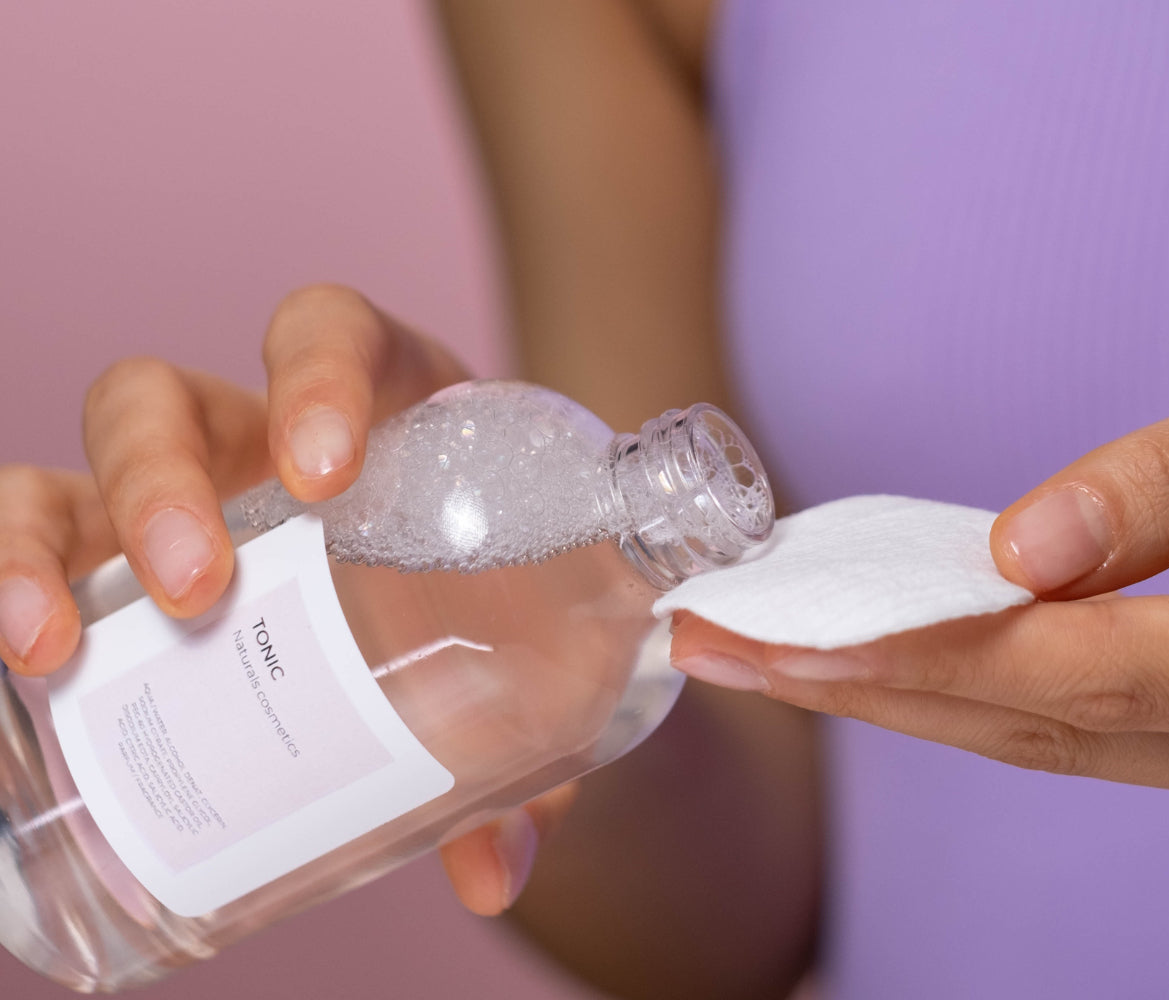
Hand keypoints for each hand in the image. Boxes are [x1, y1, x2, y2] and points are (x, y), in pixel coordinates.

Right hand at [0, 283, 562, 911]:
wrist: (487, 606)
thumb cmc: (503, 597)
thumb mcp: (530, 643)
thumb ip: (532, 741)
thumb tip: (494, 877)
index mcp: (379, 407)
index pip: (328, 333)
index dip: (314, 374)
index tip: (324, 469)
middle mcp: (259, 434)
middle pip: (167, 398)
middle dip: (162, 481)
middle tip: (199, 591)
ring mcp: (186, 494)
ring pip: (77, 468)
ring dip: (45, 543)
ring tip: (59, 648)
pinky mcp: (127, 559)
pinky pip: (39, 542)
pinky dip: (10, 581)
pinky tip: (23, 668)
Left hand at [672, 302, 1168, 835]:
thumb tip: (1017, 549)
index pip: (1097, 675)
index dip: (929, 653)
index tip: (782, 632)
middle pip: (1056, 726)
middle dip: (875, 685)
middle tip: (719, 644)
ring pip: (1066, 744)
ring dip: (910, 695)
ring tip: (769, 653)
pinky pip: (1100, 731)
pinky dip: (987, 691)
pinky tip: (887, 658)